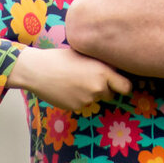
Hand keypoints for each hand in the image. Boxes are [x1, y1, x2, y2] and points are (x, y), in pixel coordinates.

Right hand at [8, 47, 131, 112]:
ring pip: (95, 99)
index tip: (119, 84)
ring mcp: (87, 99)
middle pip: (111, 95)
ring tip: (74, 81)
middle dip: (105, 89)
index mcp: (103, 73)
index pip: (126, 87)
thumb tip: (117, 68)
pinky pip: (82, 104)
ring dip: (90, 94)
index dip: (123, 86)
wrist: (37, 70)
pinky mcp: (76, 107)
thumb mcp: (86, 55)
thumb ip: (102, 64)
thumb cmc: (61, 58)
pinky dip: (78, 98)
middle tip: (90, 80)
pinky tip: (66, 88)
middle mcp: (98, 88)